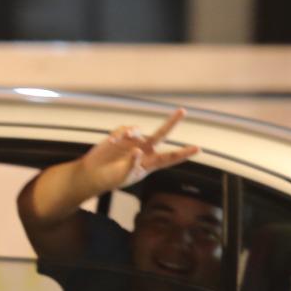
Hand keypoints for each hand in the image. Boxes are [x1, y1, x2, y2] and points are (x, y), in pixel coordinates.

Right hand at [77, 109, 198, 195]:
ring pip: (138, 130)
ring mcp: (132, 142)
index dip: (183, 153)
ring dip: (133, 131)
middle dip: (172, 122)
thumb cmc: (110, 179)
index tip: (198, 149)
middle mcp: (144, 150)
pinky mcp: (120, 136)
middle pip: (162, 134)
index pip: (170, 158)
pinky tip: (112, 141)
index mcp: (150, 164)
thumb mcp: (124, 177)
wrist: (92, 174)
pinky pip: (123, 129)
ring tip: (126, 135)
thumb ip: (132, 165)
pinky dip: (119, 134)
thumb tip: (137, 150)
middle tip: (182, 111)